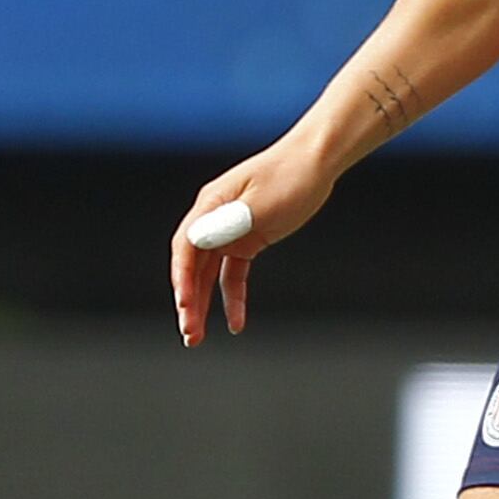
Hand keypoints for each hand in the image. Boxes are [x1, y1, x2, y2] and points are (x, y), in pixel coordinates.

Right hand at [171, 142, 336, 345]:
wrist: (316, 162)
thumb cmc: (290, 175)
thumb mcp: (260, 201)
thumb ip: (230, 221)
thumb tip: (197, 239)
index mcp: (210, 205)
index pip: (186, 247)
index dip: (182, 278)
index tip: (184, 305)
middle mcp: (213, 220)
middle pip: (191, 266)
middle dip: (188, 301)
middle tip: (190, 333)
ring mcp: (228, 231)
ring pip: (208, 275)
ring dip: (203, 304)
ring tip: (198, 336)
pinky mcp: (247, 240)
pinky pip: (232, 274)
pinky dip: (232, 297)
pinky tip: (234, 320)